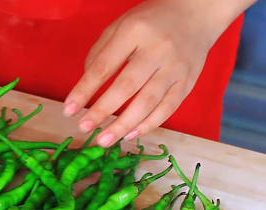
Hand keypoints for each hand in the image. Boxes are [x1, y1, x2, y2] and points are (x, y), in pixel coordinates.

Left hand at [63, 0, 253, 146]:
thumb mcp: (120, 26)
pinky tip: (130, 135)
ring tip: (104, 140)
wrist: (196, 12)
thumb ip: (100, 54)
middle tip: (84, 128)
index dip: (84, 90)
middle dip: (102, 111)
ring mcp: (175, 67)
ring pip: (148, 102)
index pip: (104, 66)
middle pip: (127, 86)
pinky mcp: (188, 82)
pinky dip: (148, 125)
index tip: (69, 110)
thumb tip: (86, 89)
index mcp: (134, 32)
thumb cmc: (150, 21)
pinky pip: (167, 109)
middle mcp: (157, 50)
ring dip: (124, 125)